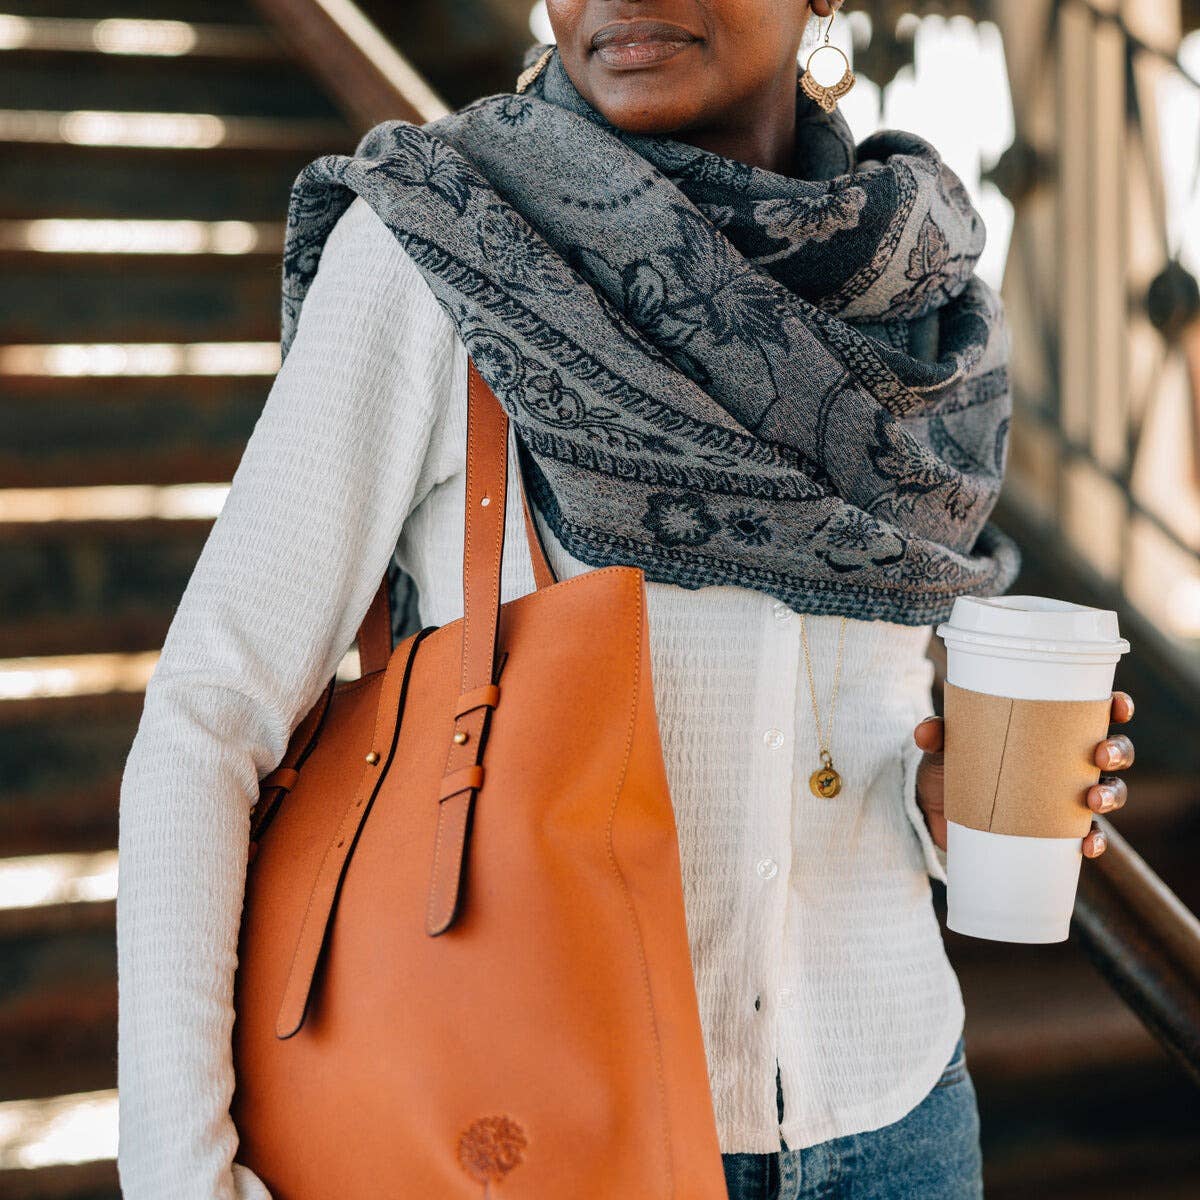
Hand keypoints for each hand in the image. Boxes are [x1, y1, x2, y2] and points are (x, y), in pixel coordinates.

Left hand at [911, 690, 1135, 856]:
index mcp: (1048, 729)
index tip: (1117, 707)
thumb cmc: (948, 766)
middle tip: (1100, 755)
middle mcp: (1065, 761)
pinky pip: (1087, 836)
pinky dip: (1094, 842)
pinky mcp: (1054, 831)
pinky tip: (1089, 846)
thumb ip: (936, 734)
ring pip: (1110, 791)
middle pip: (1112, 752)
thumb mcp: (942, 747)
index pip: (1093, 711)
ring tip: (1093, 799)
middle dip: (1117, 751)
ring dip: (1112, 794)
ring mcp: (1064, 797)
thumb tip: (926, 732)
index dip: (1116, 706)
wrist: (932, 813)